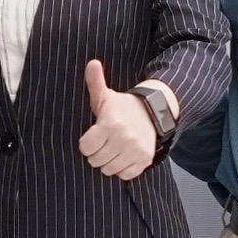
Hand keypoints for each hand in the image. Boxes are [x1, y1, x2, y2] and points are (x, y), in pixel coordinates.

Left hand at [76, 55, 157, 178]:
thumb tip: (92, 63)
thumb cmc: (121, 107)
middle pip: (95, 160)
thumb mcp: (106, 96)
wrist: (152, 113)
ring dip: (108, 162)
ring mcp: (136, 150)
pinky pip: (125, 175)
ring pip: (109, 170)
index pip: (85, 147)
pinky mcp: (145, 160)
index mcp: (111, 124)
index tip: (93, 136)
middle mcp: (124, 138)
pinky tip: (123, 156)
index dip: (86, 143)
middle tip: (103, 143)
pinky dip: (122, 169)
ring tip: (112, 149)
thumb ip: (95, 82)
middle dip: (96, 153)